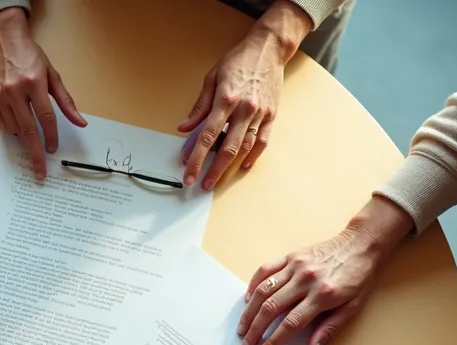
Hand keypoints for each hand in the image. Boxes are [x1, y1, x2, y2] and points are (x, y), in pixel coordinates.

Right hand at [0, 7, 85, 179]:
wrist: (4, 40)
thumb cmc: (30, 56)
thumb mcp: (53, 75)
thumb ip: (66, 101)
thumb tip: (80, 122)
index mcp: (34, 84)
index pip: (46, 117)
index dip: (52, 136)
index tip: (54, 149)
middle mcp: (15, 91)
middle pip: (29, 130)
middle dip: (36, 153)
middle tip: (40, 171)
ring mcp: (1, 96)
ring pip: (16, 129)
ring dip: (26, 139)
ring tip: (34, 143)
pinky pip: (5, 123)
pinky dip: (15, 129)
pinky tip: (22, 127)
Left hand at [178, 40, 283, 187]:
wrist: (269, 49)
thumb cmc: (238, 60)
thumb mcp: (212, 78)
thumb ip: (199, 106)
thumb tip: (184, 127)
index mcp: (226, 99)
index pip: (208, 135)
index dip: (196, 157)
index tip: (188, 172)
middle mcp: (245, 109)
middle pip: (227, 148)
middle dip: (213, 170)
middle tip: (201, 184)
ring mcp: (260, 113)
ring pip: (245, 148)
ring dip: (230, 167)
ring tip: (217, 179)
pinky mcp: (272, 115)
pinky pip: (263, 141)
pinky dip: (253, 155)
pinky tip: (242, 165)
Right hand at [237, 196, 414, 344]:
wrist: (361, 244)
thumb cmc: (359, 277)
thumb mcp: (352, 307)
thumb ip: (330, 329)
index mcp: (323, 296)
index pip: (290, 324)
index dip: (273, 341)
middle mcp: (305, 280)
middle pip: (271, 308)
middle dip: (256, 329)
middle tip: (247, 343)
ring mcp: (295, 266)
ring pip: (264, 290)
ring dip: (249, 311)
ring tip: (242, 327)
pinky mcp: (290, 256)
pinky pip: (265, 270)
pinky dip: (253, 285)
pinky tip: (247, 299)